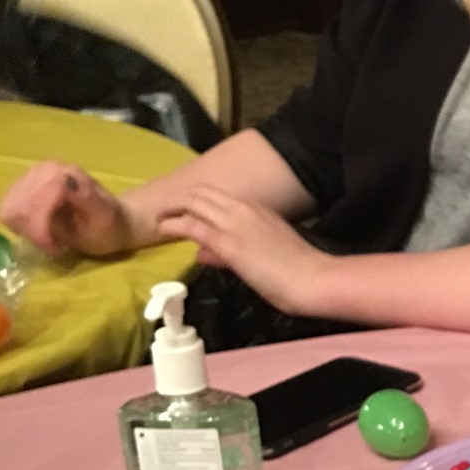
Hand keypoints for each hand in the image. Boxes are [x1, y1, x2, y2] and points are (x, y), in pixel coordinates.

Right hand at [0, 161, 133, 257]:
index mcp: (68, 174)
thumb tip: (65, 180)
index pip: (35, 200)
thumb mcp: (106, 217)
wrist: (115, 221)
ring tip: (49, 238)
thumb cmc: (111, 225)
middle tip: (53, 244)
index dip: (39, 228)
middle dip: (32, 231)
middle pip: (18, 206)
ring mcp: (32, 177)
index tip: (56, 247)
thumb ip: (87, 199)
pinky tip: (41, 230)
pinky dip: (21, 226)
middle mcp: (47, 169)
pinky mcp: (24, 188)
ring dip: (26, 229)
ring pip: (9, 209)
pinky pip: (8, 210)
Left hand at [157, 187, 328, 314]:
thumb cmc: (298, 267)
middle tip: (163, 211)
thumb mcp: (264, 251)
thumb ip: (231, 250)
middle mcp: (245, 207)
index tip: (183, 208)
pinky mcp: (227, 242)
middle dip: (179, 199)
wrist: (311, 277)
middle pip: (202, 192)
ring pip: (194, 202)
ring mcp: (235, 222)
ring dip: (172, 208)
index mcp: (258, 207)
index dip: (197, 199)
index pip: (219, 194)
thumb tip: (203, 252)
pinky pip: (192, 226)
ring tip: (157, 217)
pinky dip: (173, 225)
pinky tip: (162, 228)